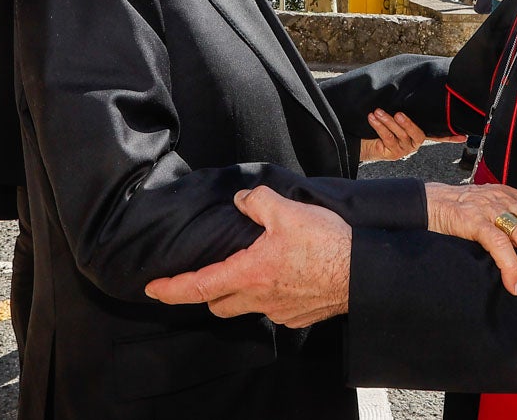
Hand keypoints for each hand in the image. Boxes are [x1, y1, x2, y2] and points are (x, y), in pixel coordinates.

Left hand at [145, 187, 350, 328]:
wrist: (364, 273)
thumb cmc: (326, 243)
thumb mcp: (287, 211)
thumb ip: (258, 202)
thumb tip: (242, 200)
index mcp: (248, 274)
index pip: (198, 287)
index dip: (171, 290)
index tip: (152, 289)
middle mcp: (259, 299)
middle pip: (219, 304)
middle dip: (207, 293)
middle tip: (206, 276)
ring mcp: (280, 312)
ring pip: (247, 308)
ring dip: (240, 294)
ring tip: (250, 272)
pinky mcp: (299, 317)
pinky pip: (274, 310)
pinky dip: (270, 296)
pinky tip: (285, 278)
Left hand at [359, 109, 464, 162]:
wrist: (369, 142)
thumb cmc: (385, 125)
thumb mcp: (397, 116)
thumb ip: (408, 109)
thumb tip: (415, 88)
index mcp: (420, 134)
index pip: (438, 136)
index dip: (450, 137)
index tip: (462, 136)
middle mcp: (415, 143)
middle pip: (416, 133)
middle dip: (407, 123)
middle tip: (398, 114)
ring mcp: (405, 149)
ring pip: (399, 135)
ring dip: (387, 122)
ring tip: (378, 112)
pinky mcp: (393, 153)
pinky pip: (387, 137)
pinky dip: (379, 126)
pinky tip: (373, 118)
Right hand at [424, 182, 516, 305]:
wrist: (427, 203)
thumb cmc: (462, 213)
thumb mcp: (494, 211)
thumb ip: (515, 223)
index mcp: (515, 196)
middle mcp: (507, 199)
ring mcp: (490, 208)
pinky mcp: (473, 221)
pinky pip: (498, 244)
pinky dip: (511, 266)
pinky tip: (516, 286)